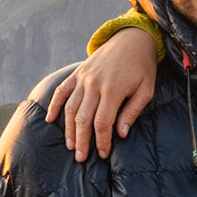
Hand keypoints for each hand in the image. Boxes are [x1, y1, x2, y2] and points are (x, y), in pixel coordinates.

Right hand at [45, 28, 158, 160]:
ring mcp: (83, 78)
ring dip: (68, 129)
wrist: (131, 38)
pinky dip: (54, 105)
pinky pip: (62, 91)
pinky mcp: (77, 73)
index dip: (101, 141)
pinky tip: (51, 120)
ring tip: (70, 145)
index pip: (102, 123)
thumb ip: (132, 112)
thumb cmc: (142, 66)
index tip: (102, 154)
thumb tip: (120, 134)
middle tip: (81, 158)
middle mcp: (94, 84)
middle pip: (82, 119)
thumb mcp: (146, 90)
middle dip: (81, 141)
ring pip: (70, 108)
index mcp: (113, 90)